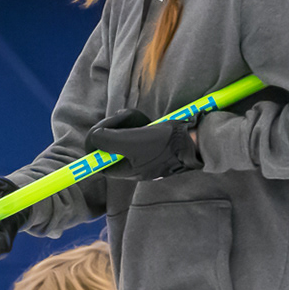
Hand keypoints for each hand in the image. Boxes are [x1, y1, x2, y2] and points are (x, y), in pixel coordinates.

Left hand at [83, 109, 201, 181]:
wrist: (195, 140)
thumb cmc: (165, 144)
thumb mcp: (132, 142)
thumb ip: (108, 141)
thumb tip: (94, 137)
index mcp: (128, 171)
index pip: (101, 163)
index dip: (96, 147)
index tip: (98, 131)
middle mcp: (134, 167)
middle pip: (111, 147)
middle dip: (114, 128)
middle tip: (122, 118)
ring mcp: (144, 156)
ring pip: (124, 137)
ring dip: (127, 123)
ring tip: (139, 120)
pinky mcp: (152, 145)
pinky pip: (137, 133)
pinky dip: (138, 124)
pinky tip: (147, 122)